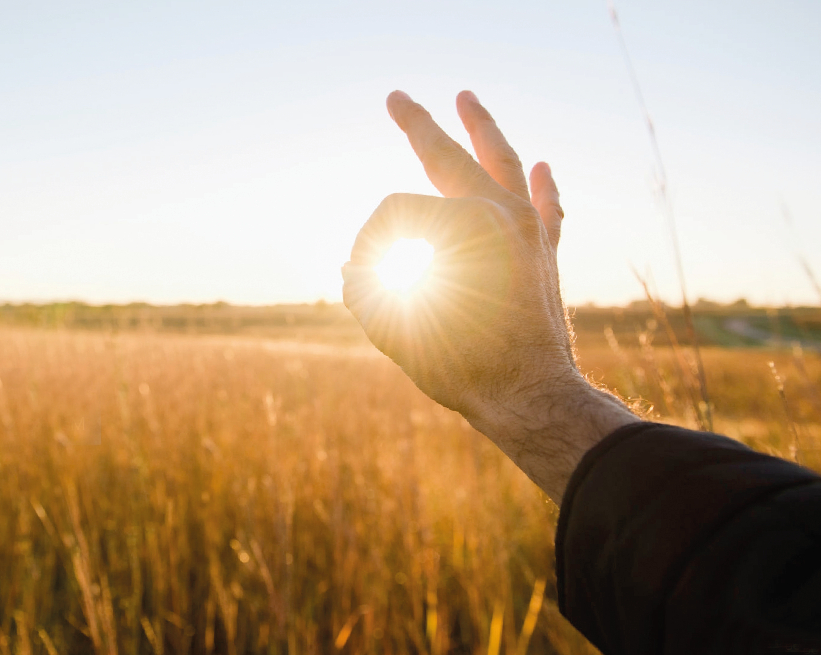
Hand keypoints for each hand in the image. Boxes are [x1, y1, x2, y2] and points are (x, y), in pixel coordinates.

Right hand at [342, 90, 635, 502]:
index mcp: (460, 225)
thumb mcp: (394, 330)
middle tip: (396, 98)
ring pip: (503, 161)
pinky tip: (542, 167)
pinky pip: (546, 208)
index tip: (362, 278)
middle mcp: (498, 213)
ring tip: (467, 97)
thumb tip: (353, 270)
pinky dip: (542, 187)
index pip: (395, 211)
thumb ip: (366, 292)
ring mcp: (527, 228)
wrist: (529, 397)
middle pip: (447, 156)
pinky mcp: (545, 252)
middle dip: (417, 125)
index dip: (369, 243)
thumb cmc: (461, 367)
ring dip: (482, 127)